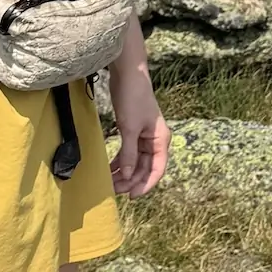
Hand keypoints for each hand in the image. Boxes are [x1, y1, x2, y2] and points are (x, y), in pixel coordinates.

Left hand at [107, 64, 168, 196]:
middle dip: (131, 180)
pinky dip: (120, 161)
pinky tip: (110, 169)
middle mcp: (155, 141)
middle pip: (145, 168)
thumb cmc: (133, 99)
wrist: (128, 75)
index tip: (132, 196)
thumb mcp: (130, 128)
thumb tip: (128, 176)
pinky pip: (128, 152)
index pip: (157, 170)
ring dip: (124, 173)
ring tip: (109, 183)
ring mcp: (144, 136)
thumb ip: (130, 154)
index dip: (146, 185)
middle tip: (114, 190)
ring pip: (136, 162)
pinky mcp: (133, 131)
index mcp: (161, 140)